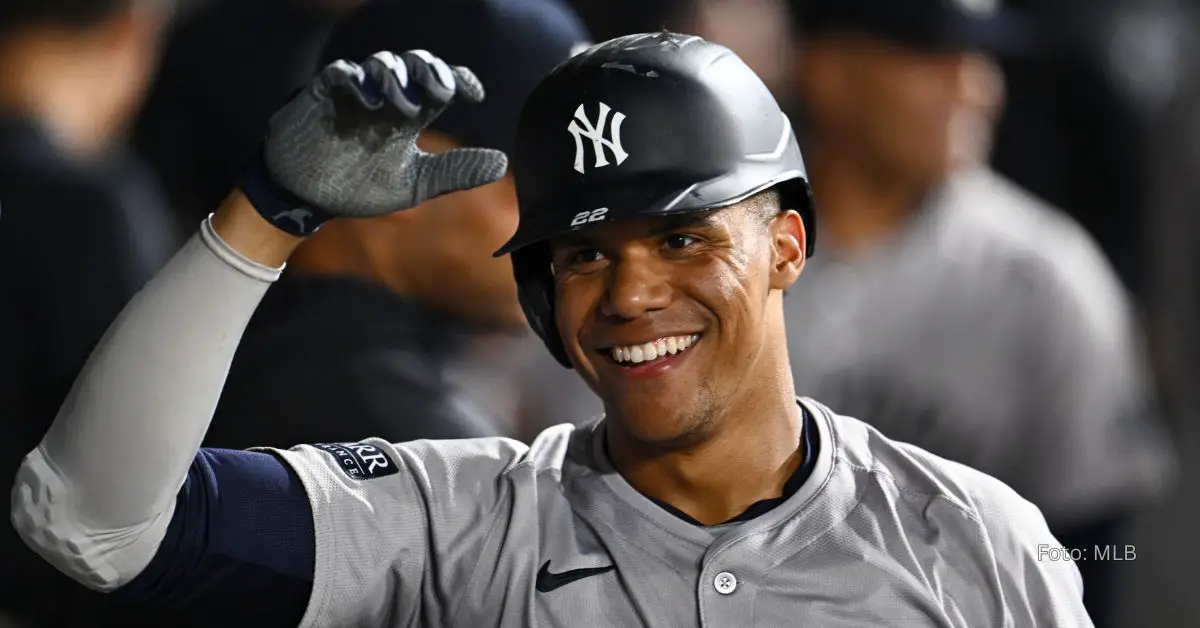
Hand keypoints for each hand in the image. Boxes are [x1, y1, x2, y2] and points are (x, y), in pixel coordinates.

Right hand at [254, 50, 507, 229]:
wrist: (307, 200)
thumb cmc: (358, 188)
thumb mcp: (415, 185)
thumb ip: (455, 172)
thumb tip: (503, 163)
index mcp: (409, 114)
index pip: (440, 84)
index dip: (459, 80)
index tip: (475, 94)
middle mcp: (386, 98)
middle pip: (414, 64)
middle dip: (430, 70)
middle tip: (442, 91)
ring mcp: (355, 94)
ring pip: (382, 64)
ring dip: (399, 79)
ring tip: (408, 109)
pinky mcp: (323, 95)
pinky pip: (341, 74)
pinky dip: (358, 81)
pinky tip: (372, 102)